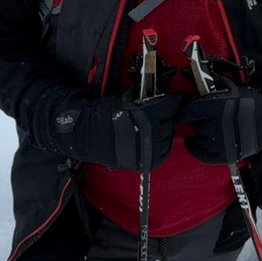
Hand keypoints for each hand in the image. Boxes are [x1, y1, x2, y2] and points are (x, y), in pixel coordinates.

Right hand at [45, 91, 181, 171]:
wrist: (86, 136)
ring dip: (165, 131)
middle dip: (167, 116)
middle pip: (170, 123)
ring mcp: (148, 151)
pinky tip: (154, 140)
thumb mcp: (126, 101)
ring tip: (156, 126)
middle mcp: (149, 134)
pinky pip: (162, 154)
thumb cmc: (102, 115)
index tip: (175, 99)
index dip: (174, 101)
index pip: (170, 106)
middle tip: (162, 112)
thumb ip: (145, 100)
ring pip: (168, 139)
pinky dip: (161, 146)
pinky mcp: (145, 164)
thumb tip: (160, 96)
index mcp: (145, 116)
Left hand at [179, 74, 261, 164]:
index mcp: (219, 107)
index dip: (185, 112)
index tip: (184, 112)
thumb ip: (209, 82)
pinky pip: (204, 155)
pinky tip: (194, 142)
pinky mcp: (227, 155)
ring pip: (200, 139)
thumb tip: (186, 73)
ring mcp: (223, 142)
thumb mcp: (231, 88)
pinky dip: (197, 149)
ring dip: (200, 134)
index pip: (190, 112)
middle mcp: (219, 125)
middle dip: (198, 121)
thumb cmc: (249, 102)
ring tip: (203, 129)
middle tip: (202, 118)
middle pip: (196, 125)